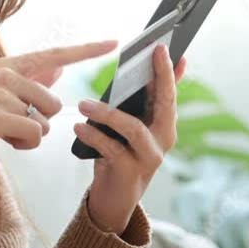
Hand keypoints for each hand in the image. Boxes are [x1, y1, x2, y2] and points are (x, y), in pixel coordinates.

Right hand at [0, 40, 119, 168]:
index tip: (114, 42)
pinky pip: (34, 135)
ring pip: (45, 121)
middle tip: (10, 127)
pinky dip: (23, 146)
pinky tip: (1, 142)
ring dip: (30, 135)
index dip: (85, 50)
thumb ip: (30, 83)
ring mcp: (0, 92)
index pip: (54, 54)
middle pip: (53, 102)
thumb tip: (59, 66)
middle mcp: (4, 73)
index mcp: (7, 66)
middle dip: (39, 123)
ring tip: (2, 134)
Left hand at [73, 45, 187, 234]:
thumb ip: (133, 104)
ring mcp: (150, 157)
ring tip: (83, 104)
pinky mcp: (130, 171)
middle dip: (158, 78)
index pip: (169, 93)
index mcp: (164, 124)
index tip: (163, 47)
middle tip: (148, 55)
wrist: (114, 200)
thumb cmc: (118, 155)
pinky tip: (78, 126)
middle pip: (164, 104)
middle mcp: (164, 139)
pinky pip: (112, 148)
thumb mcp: (128, 128)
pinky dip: (94, 135)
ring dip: (106, 113)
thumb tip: (133, 71)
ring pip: (133, 128)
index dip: (169, 71)